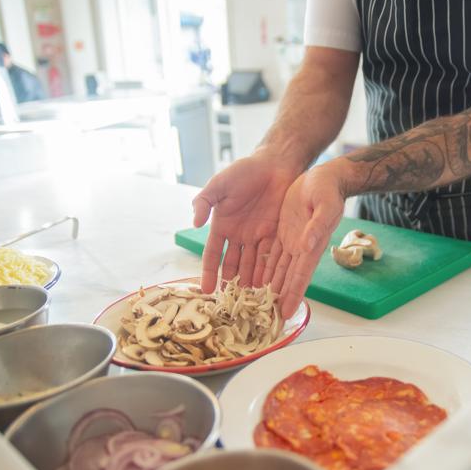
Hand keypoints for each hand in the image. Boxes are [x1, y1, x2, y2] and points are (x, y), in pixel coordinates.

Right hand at [192, 151, 302, 292]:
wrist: (275, 164)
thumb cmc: (244, 171)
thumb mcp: (219, 184)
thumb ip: (204, 201)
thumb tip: (194, 222)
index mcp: (222, 226)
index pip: (213, 255)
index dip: (209, 272)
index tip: (206, 290)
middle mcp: (239, 236)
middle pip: (233, 266)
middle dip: (232, 285)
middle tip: (230, 305)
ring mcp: (258, 237)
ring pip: (252, 266)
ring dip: (251, 284)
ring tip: (251, 302)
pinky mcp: (276, 235)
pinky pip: (271, 258)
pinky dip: (269, 273)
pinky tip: (270, 288)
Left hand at [263, 163, 346, 316]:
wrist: (323, 177)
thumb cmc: (328, 190)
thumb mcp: (325, 204)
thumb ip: (317, 225)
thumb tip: (306, 244)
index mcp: (312, 245)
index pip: (301, 275)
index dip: (293, 295)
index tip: (286, 313)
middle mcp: (301, 249)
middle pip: (287, 279)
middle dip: (278, 299)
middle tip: (267, 319)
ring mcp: (291, 242)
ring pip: (276, 270)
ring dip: (267, 288)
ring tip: (255, 305)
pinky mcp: (282, 233)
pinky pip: (269, 255)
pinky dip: (262, 269)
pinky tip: (253, 281)